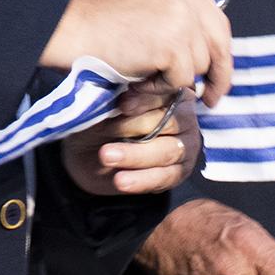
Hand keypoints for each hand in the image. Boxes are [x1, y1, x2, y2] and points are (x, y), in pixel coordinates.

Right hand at [41, 0, 234, 105]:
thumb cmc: (100, 25)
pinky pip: (180, 80)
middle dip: (218, 75)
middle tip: (210, 98)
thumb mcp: (149, 7)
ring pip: (199, 65)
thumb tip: (210, 56)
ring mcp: (182, 16)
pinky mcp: (173, 43)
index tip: (216, 75)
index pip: (216, 20)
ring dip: (172, 80)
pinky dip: (158, 88)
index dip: (218, 51)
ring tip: (142, 79)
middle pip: (219, 42)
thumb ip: (179, 20)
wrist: (71, 29)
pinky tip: (136, 81)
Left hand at [62, 89, 200, 195]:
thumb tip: (124, 101)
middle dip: (135, 128)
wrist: (89, 154)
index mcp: (171, 93)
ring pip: (166, 152)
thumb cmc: (102, 120)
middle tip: (109, 132)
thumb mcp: (107, 106)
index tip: (121, 106)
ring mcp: (184, 146)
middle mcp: (184, 118)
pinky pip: (164, 177)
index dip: (145, 99)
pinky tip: (122, 181)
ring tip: (107, 158)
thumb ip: (120, 101)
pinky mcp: (178, 173)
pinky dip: (142, 179)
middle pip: (168, 123)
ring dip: (135, 156)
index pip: (164, 94)